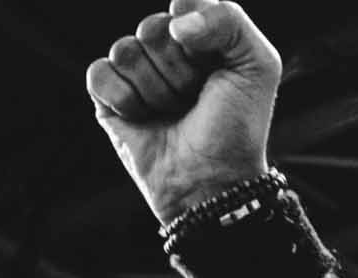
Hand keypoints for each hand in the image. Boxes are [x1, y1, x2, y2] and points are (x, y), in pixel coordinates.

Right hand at [85, 0, 281, 224]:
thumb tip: (176, 22)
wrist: (213, 180)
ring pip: (126, 51)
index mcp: (201, 38)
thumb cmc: (238, 126)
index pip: (184, 5)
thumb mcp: (257, 65)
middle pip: (152, 28)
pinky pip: (100, 73)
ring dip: (156, 89)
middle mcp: (167, 52)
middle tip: (195, 97)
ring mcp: (136, 74)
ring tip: (174, 112)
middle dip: (179, 68)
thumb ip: (229, 19)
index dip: (199, 37)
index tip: (216, 66)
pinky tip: (145, 118)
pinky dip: (125, 98)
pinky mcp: (109, 97)